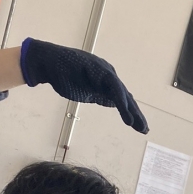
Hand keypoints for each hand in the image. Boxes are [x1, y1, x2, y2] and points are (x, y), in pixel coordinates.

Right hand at [19, 38, 148, 132]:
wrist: (48, 64)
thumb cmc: (64, 76)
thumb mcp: (86, 92)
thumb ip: (100, 96)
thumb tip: (113, 103)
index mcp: (106, 80)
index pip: (123, 99)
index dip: (131, 113)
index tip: (138, 127)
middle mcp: (109, 75)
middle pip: (126, 97)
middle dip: (136, 114)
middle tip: (144, 129)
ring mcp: (105, 72)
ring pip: (123, 93)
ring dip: (131, 111)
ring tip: (137, 126)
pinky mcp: (99, 71)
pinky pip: (114, 88)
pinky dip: (121, 102)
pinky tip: (127, 115)